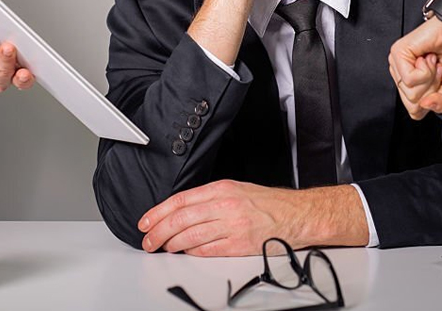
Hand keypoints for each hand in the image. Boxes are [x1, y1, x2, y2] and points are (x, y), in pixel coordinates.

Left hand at [138, 181, 367, 256]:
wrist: (296, 215)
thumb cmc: (268, 203)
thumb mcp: (237, 189)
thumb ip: (210, 198)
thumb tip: (182, 210)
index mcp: (222, 189)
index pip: (181, 200)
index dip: (159, 212)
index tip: (146, 221)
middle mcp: (225, 205)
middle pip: (181, 219)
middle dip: (159, 231)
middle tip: (148, 240)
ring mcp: (232, 226)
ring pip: (191, 236)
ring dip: (172, 244)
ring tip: (163, 247)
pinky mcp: (238, 245)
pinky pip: (207, 250)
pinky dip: (192, 252)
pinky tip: (184, 252)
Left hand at [389, 18, 441, 117]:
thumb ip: (441, 104)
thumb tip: (425, 106)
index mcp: (408, 84)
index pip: (415, 112)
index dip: (433, 100)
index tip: (440, 78)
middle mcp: (400, 75)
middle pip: (413, 105)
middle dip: (432, 89)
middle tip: (436, 69)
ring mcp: (396, 65)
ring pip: (412, 94)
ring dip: (430, 78)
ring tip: (432, 61)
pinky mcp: (397, 54)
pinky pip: (410, 80)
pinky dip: (425, 69)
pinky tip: (427, 56)